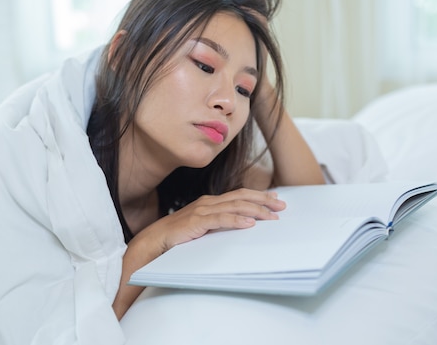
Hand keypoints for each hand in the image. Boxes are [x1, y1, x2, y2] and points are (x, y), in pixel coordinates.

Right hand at [113, 188, 284, 318]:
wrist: (155, 240)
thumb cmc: (178, 237)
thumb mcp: (203, 228)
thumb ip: (219, 224)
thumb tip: (241, 227)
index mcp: (210, 202)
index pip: (239, 195)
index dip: (258, 196)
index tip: (275, 199)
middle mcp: (208, 202)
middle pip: (241, 197)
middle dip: (263, 201)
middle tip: (281, 206)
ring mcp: (202, 210)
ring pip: (235, 206)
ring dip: (256, 210)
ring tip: (272, 216)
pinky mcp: (197, 221)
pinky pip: (221, 219)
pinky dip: (237, 219)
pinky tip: (250, 223)